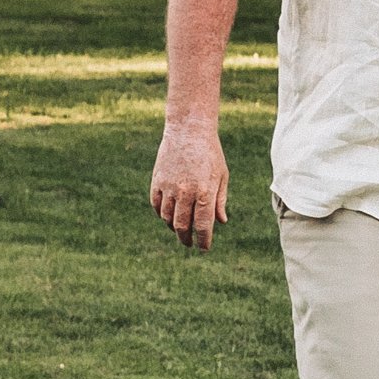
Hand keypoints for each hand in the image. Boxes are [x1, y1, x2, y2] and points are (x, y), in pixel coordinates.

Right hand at [151, 118, 230, 249]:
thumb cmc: (210, 154)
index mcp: (204, 192)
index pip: (203, 225)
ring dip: (173, 227)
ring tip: (180, 229)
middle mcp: (185, 192)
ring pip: (167, 218)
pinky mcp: (157, 181)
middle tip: (189, 243)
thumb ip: (219, 201)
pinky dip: (162, 214)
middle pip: (182, 226)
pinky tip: (169, 215)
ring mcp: (168, 187)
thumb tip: (221, 222)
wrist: (189, 130)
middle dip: (186, 239)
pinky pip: (156, 205)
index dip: (203, 240)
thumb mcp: (222, 176)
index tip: (204, 248)